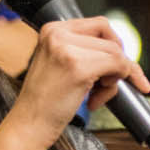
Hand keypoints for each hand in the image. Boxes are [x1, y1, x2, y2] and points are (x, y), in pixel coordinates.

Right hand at [7, 18, 148, 145]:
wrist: (28, 125)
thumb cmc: (44, 101)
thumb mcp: (59, 63)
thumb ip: (84, 51)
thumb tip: (120, 53)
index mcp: (52, 29)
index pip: (99, 25)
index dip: (114, 45)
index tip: (117, 64)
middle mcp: (58, 33)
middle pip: (110, 39)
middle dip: (117, 63)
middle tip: (106, 83)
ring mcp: (67, 49)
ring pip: (116, 53)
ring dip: (115, 78)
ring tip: (96, 95)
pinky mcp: (78, 67)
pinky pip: (118, 66)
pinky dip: (115, 85)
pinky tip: (96, 99)